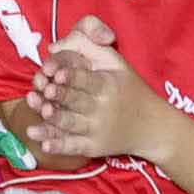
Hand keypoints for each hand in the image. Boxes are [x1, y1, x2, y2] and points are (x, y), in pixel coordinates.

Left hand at [28, 21, 171, 169]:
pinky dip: (59, 147)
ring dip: (55, 120)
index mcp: (107, 84)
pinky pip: (73, 147)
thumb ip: (86, 45)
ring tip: (42, 112)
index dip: (72, 76)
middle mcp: (102, 108)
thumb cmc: (127, 87)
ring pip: (71, 124)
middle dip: (61, 96)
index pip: (86, 80)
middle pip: (76, 101)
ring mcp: (96, 130)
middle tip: (46, 91)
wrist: (152, 127)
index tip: (58, 74)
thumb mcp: (114, 60)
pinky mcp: (92, 147)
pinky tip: (44, 145)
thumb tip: (54, 48)